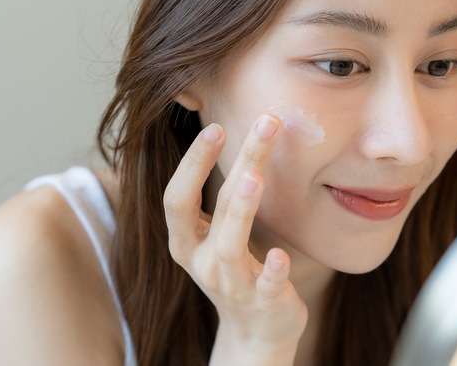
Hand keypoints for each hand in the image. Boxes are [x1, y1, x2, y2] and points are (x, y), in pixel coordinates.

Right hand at [163, 114, 306, 364]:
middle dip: (235, 163)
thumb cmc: (237, 270)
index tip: (217, 127)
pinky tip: (279, 255)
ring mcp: (231, 284)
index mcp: (187, 241)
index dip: (193, 163)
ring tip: (254, 177)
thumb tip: (245, 135)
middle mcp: (202, 262)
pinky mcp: (263, 303)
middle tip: (264, 123)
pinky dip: (270, 271)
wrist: (255, 333)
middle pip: (212, 208)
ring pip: (228, 246)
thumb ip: (223, 195)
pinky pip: (264, 287)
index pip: (177, 198)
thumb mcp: (218, 234)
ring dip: (240, 210)